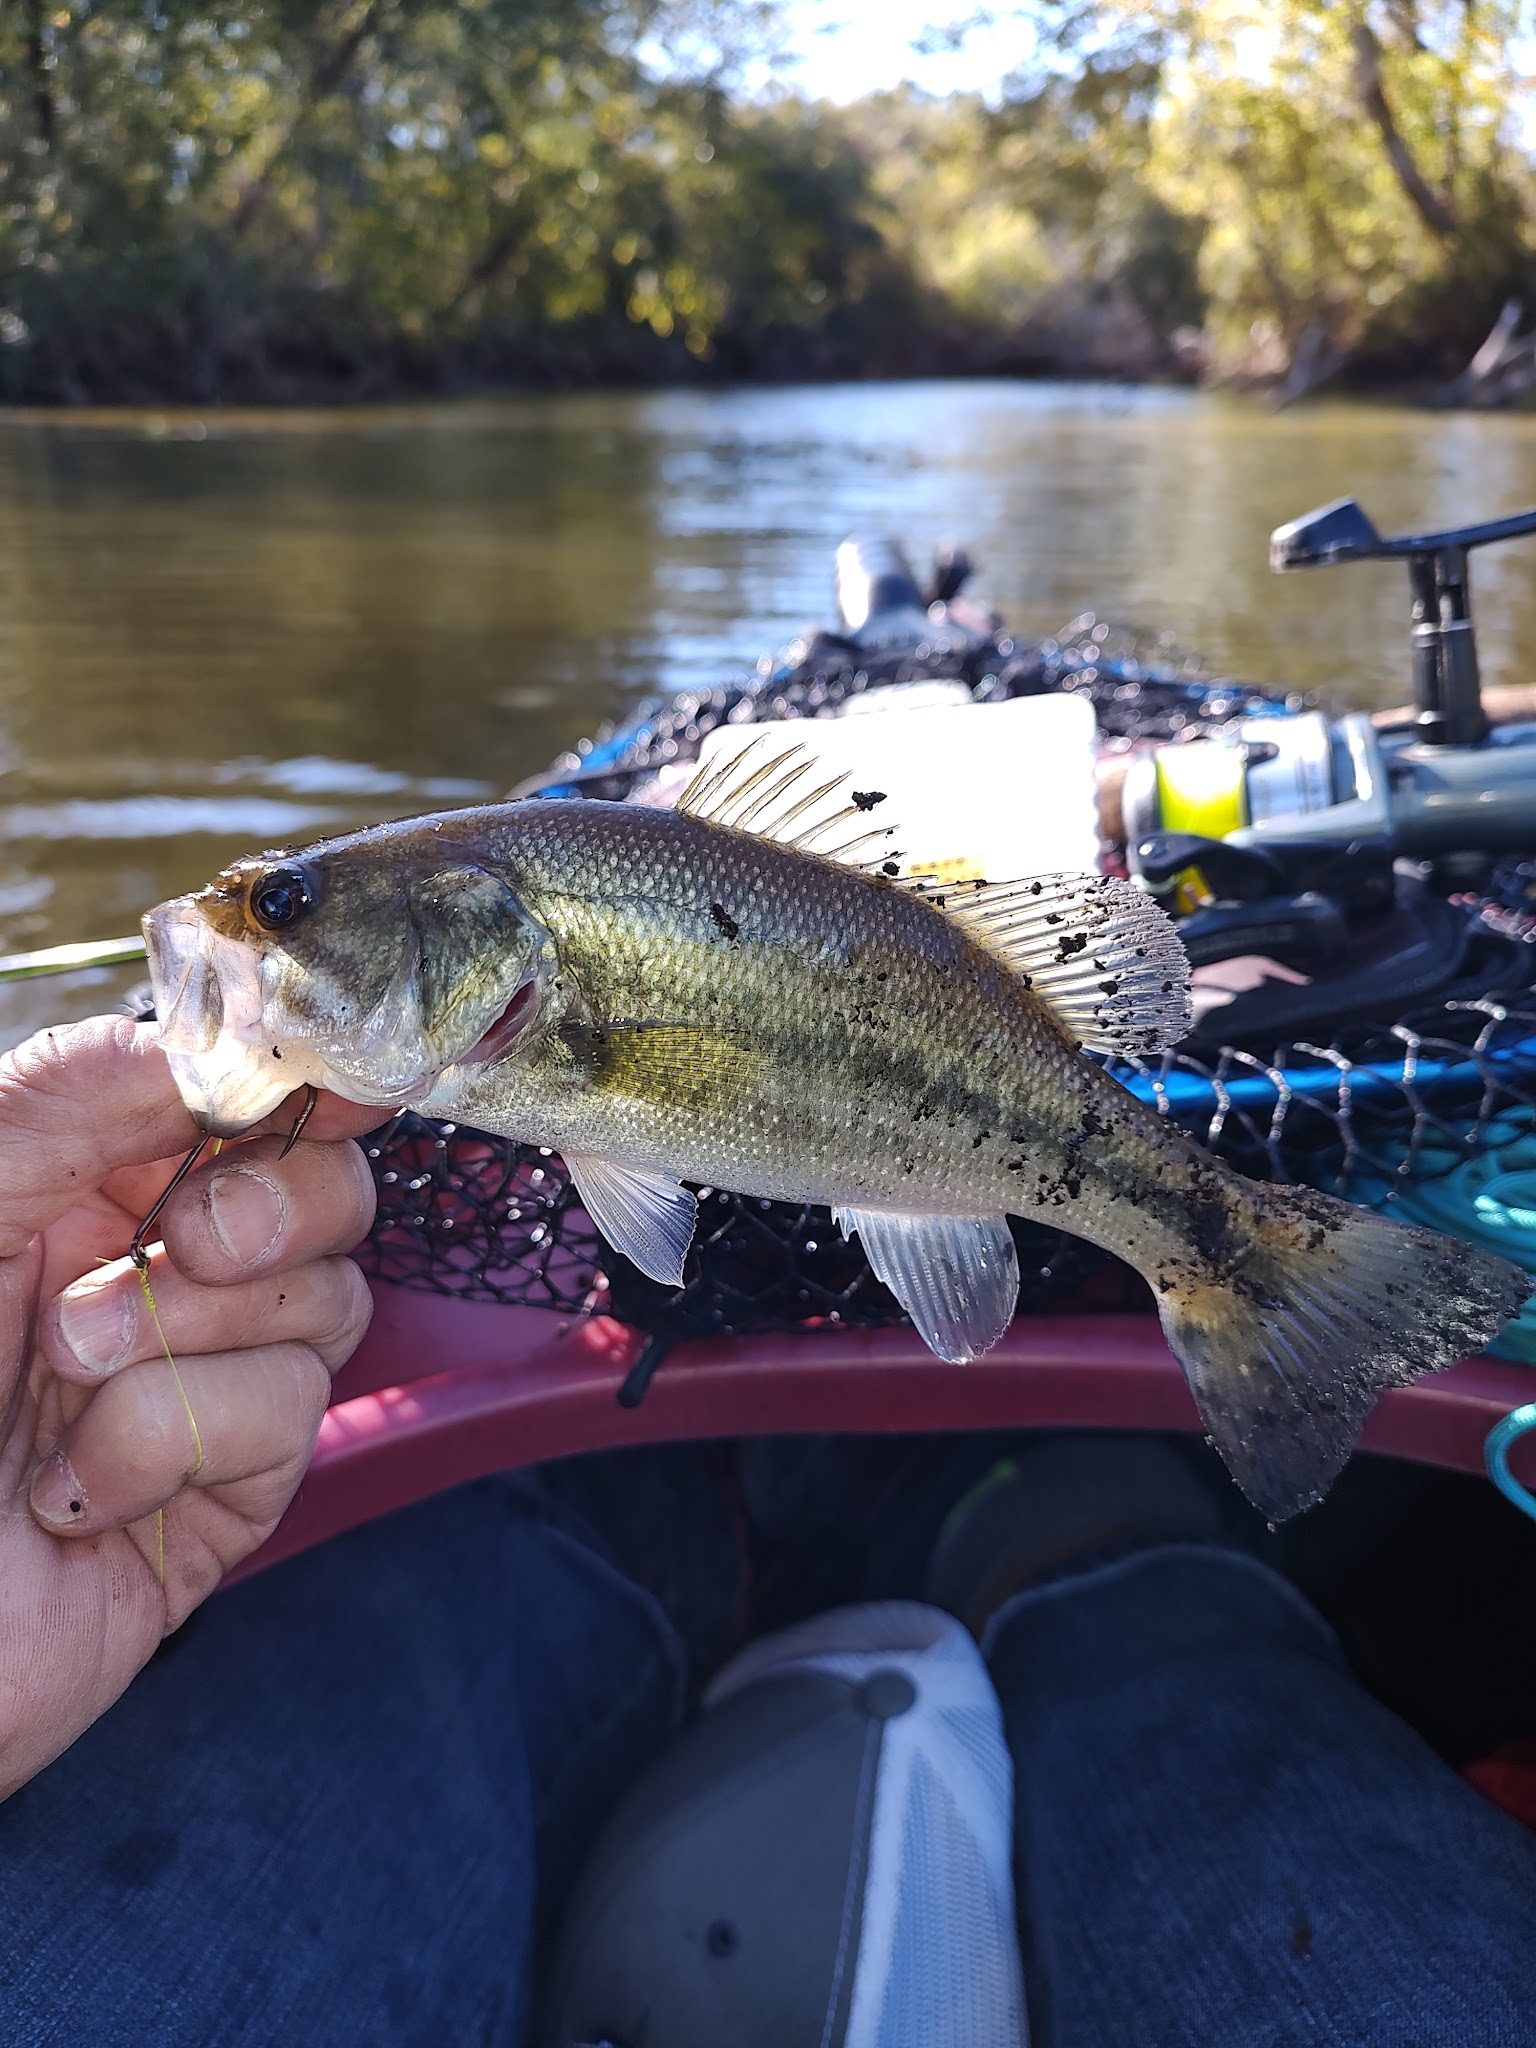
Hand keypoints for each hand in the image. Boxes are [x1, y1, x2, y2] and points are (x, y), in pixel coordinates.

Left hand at [0, 1016, 380, 1797]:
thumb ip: (70, 1100)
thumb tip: (213, 1041)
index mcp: (79, 1187)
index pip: (237, 1105)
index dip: (295, 1086)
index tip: (324, 1085)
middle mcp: (153, 1275)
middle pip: (322, 1193)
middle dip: (270, 1209)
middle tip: (186, 1240)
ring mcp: (199, 1384)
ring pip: (325, 1302)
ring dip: (188, 1337)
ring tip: (65, 1382)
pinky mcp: (224, 1495)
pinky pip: (286, 1416)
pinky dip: (171, 1443)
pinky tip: (69, 1491)